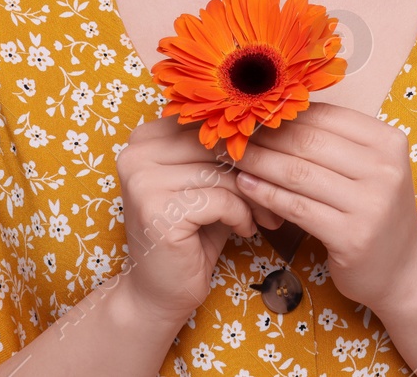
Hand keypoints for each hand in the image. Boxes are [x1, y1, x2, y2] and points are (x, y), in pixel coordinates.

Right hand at [112, 115, 285, 324]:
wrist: (158, 293)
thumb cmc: (192, 232)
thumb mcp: (208, 184)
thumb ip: (226, 152)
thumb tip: (271, 123)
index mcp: (145, 138)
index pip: (211, 124)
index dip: (249, 143)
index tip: (276, 165)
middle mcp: (136, 154)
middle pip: (217, 146)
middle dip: (257, 170)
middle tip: (280, 194)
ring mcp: (142, 182)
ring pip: (223, 173)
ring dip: (255, 196)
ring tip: (266, 215)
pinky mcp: (157, 212)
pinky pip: (221, 200)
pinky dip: (242, 215)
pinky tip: (245, 230)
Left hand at [230, 101, 416, 311]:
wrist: (405, 268)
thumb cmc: (377, 212)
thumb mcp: (370, 169)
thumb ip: (336, 143)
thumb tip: (279, 113)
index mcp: (389, 141)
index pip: (327, 116)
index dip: (286, 113)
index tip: (253, 113)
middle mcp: (384, 168)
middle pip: (309, 141)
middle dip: (266, 136)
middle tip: (233, 134)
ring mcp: (370, 203)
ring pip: (298, 173)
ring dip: (259, 163)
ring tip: (233, 157)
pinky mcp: (351, 236)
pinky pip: (296, 207)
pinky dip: (265, 194)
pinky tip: (245, 186)